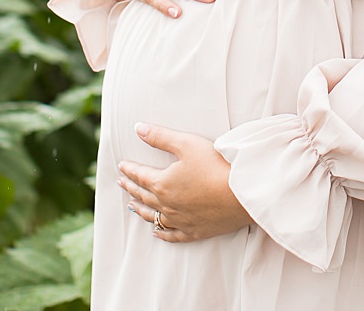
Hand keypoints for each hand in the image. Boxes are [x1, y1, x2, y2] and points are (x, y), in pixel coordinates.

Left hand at [118, 123, 252, 242]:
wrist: (241, 194)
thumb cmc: (215, 165)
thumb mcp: (186, 144)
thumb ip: (160, 137)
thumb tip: (138, 128)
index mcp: (162, 184)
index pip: (140, 175)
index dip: (129, 169)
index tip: (122, 166)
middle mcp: (167, 205)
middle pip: (143, 196)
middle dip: (131, 188)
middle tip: (121, 183)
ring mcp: (180, 220)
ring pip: (153, 217)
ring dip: (141, 210)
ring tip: (132, 205)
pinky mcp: (195, 231)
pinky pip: (172, 234)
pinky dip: (162, 232)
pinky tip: (156, 231)